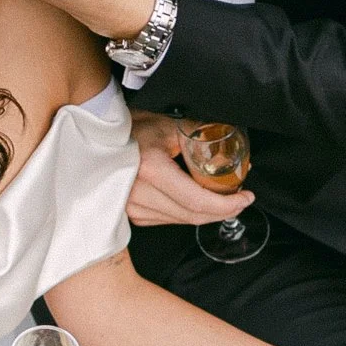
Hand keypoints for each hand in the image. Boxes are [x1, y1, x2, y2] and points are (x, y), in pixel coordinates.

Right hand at [125, 111, 253, 229]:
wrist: (100, 136)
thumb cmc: (132, 126)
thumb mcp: (169, 125)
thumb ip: (200, 136)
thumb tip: (230, 146)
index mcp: (150, 169)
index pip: (197, 200)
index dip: (227, 204)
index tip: (245, 197)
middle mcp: (138, 192)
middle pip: (193, 216)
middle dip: (222, 211)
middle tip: (240, 200)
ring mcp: (132, 206)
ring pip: (181, 221)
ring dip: (206, 213)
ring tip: (221, 198)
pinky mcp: (131, 213)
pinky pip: (167, 219)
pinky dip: (186, 213)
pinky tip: (195, 201)